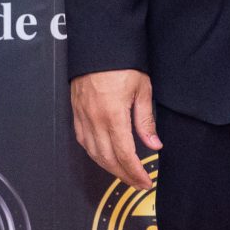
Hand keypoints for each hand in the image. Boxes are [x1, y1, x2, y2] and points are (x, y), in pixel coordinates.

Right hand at [70, 69, 160, 187]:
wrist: (98, 46)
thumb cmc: (121, 63)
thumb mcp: (142, 90)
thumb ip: (145, 121)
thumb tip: (153, 144)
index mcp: (113, 115)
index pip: (125, 155)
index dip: (135, 172)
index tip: (145, 182)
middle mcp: (95, 120)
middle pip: (108, 159)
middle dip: (124, 175)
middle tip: (137, 183)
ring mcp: (83, 117)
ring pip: (94, 153)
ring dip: (109, 168)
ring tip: (124, 174)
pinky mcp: (76, 113)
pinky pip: (83, 141)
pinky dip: (94, 154)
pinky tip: (104, 157)